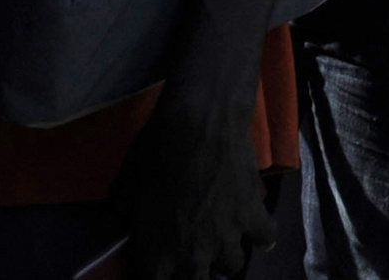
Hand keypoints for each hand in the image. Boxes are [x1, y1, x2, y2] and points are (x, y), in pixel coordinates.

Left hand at [112, 89, 274, 279]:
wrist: (197, 123)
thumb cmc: (155, 153)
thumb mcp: (123, 187)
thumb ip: (125, 213)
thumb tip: (126, 219)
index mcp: (158, 252)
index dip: (157, 272)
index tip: (158, 262)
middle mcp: (194, 255)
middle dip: (194, 270)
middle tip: (193, 252)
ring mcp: (227, 237)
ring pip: (232, 266)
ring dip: (225, 256)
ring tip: (223, 241)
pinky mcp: (253, 215)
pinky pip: (265, 238)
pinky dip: (262, 237)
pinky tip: (257, 231)